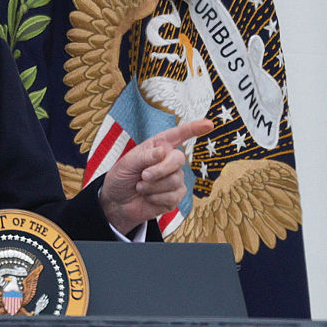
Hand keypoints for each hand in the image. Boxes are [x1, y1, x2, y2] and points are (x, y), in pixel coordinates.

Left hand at [98, 119, 212, 232]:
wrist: (117, 202)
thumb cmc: (121, 178)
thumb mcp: (126, 163)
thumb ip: (144, 156)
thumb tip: (163, 152)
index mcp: (159, 147)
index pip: (179, 135)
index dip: (194, 129)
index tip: (209, 124)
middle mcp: (169, 161)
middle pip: (179, 160)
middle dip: (161, 169)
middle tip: (143, 176)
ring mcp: (174, 179)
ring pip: (175, 180)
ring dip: (153, 186)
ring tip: (140, 187)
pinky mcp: (175, 196)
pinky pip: (173, 197)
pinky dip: (155, 198)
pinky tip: (147, 197)